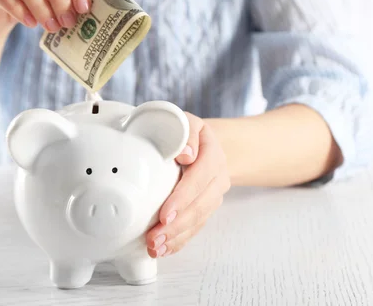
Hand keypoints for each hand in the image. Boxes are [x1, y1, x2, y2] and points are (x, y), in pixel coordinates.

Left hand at [146, 113, 230, 257]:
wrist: (201, 142)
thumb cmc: (186, 132)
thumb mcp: (185, 122)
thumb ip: (186, 133)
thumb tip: (186, 154)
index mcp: (213, 154)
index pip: (199, 179)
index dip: (182, 198)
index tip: (164, 214)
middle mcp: (218, 177)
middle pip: (200, 205)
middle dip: (177, 225)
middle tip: (155, 238)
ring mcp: (214, 194)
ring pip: (199, 219)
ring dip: (177, 236)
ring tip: (155, 247)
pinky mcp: (206, 207)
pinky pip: (196, 227)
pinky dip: (181, 240)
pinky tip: (165, 249)